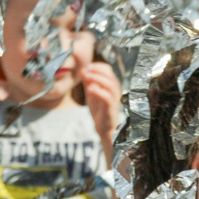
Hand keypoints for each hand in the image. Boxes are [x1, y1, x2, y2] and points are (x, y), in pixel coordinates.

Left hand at [74, 35, 121, 157]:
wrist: (104, 131)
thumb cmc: (100, 113)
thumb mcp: (92, 95)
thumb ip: (88, 83)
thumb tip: (83, 70)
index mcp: (111, 87)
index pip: (108, 70)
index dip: (98, 66)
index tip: (86, 67)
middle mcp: (115, 93)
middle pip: (111, 75)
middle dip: (97, 70)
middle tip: (85, 71)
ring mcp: (114, 102)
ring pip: (111, 85)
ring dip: (98, 79)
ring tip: (87, 78)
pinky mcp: (111, 111)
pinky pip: (108, 99)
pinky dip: (99, 91)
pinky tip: (90, 90)